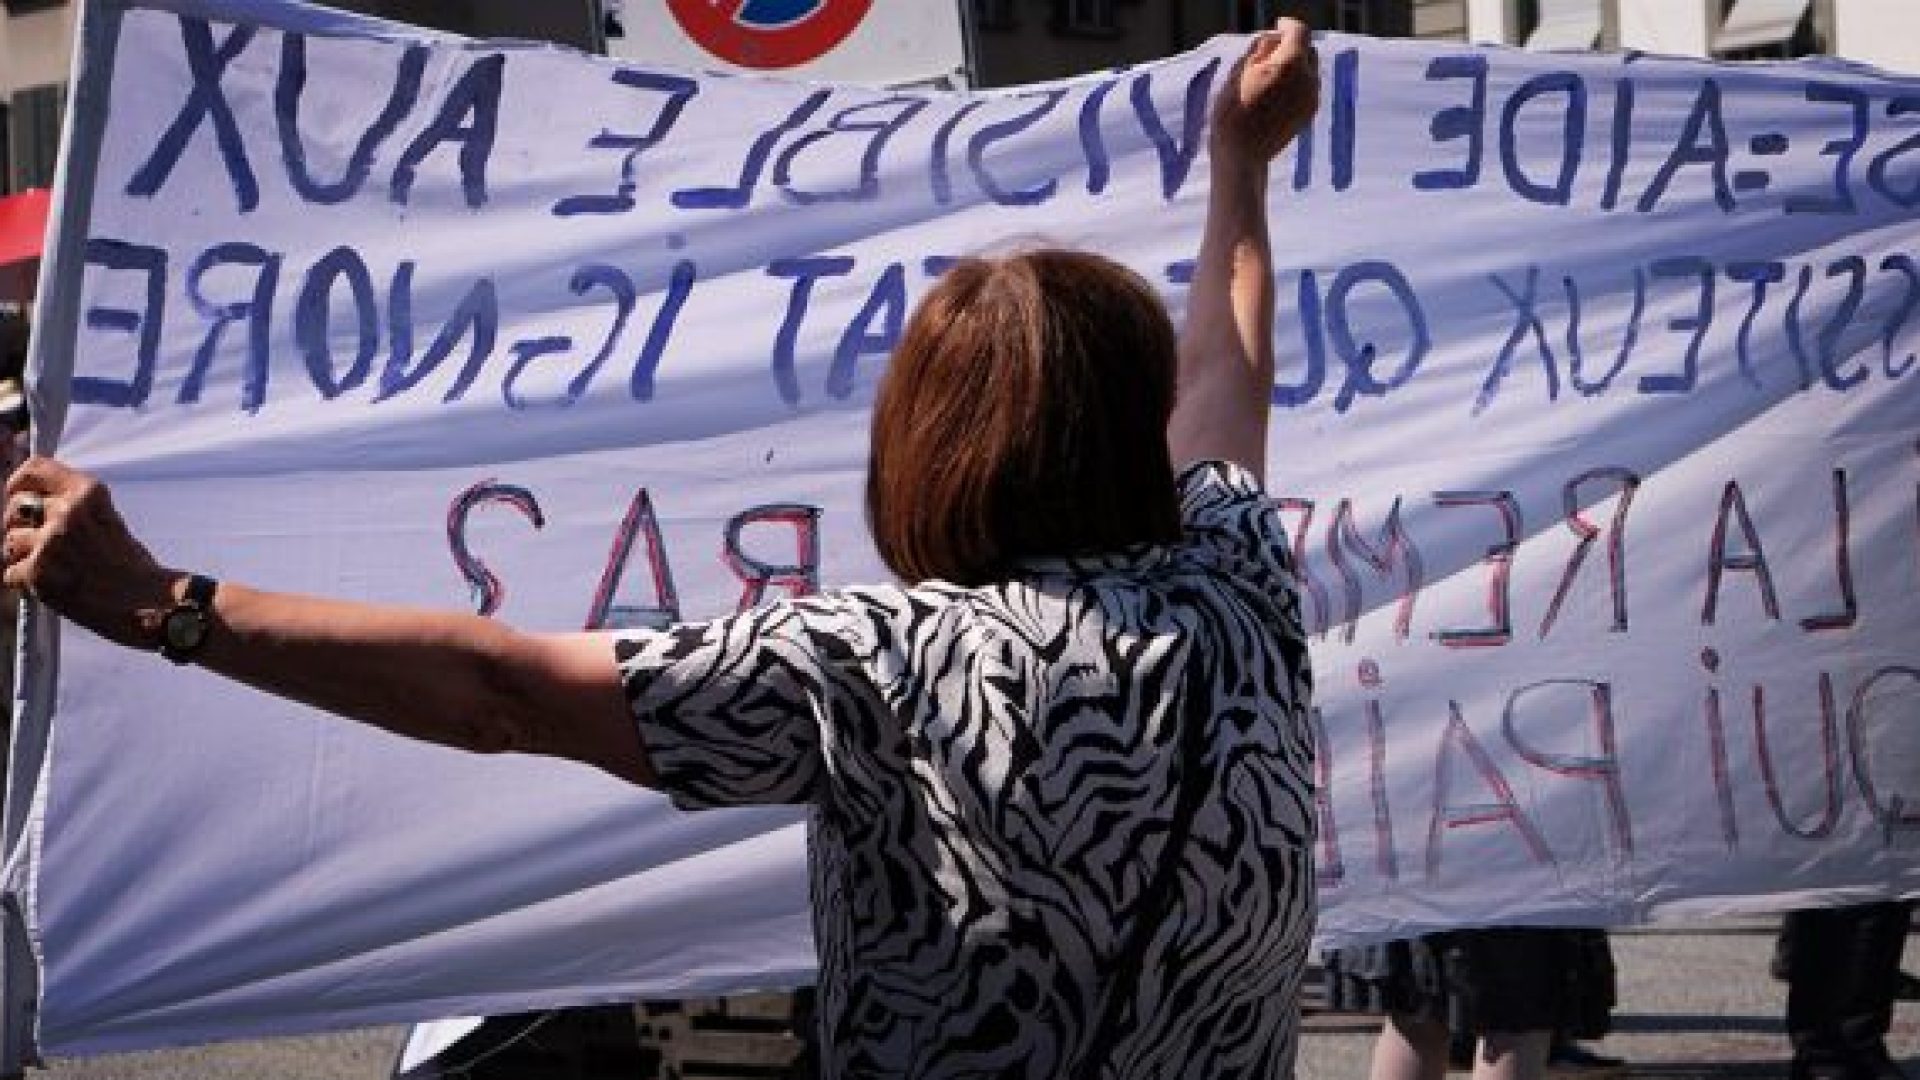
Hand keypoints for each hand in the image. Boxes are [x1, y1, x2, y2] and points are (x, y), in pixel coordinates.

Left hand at [4, 456, 175, 649]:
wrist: (150, 604)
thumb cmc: (132, 567)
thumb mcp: (107, 520)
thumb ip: (72, 507)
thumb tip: (29, 506)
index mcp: (88, 493)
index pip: (35, 469)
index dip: (18, 482)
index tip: (16, 493)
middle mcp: (67, 512)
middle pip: (15, 506)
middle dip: (18, 525)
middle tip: (40, 545)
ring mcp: (50, 542)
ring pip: (9, 542)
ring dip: (23, 557)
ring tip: (56, 570)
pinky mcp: (38, 572)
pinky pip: (10, 573)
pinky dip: (25, 584)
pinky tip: (54, 587)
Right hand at [1212, 18, 1319, 169]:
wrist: (1241, 154)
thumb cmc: (1233, 111)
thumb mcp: (1240, 70)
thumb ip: (1261, 48)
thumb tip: (1273, 38)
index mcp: (1291, 62)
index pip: (1299, 31)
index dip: (1287, 24)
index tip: (1277, 25)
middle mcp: (1308, 78)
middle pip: (1307, 49)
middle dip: (1292, 46)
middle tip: (1271, 51)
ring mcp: (1311, 97)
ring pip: (1309, 69)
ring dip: (1295, 65)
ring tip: (1271, 74)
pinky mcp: (1309, 113)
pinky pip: (1308, 88)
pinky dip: (1296, 83)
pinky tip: (1276, 93)